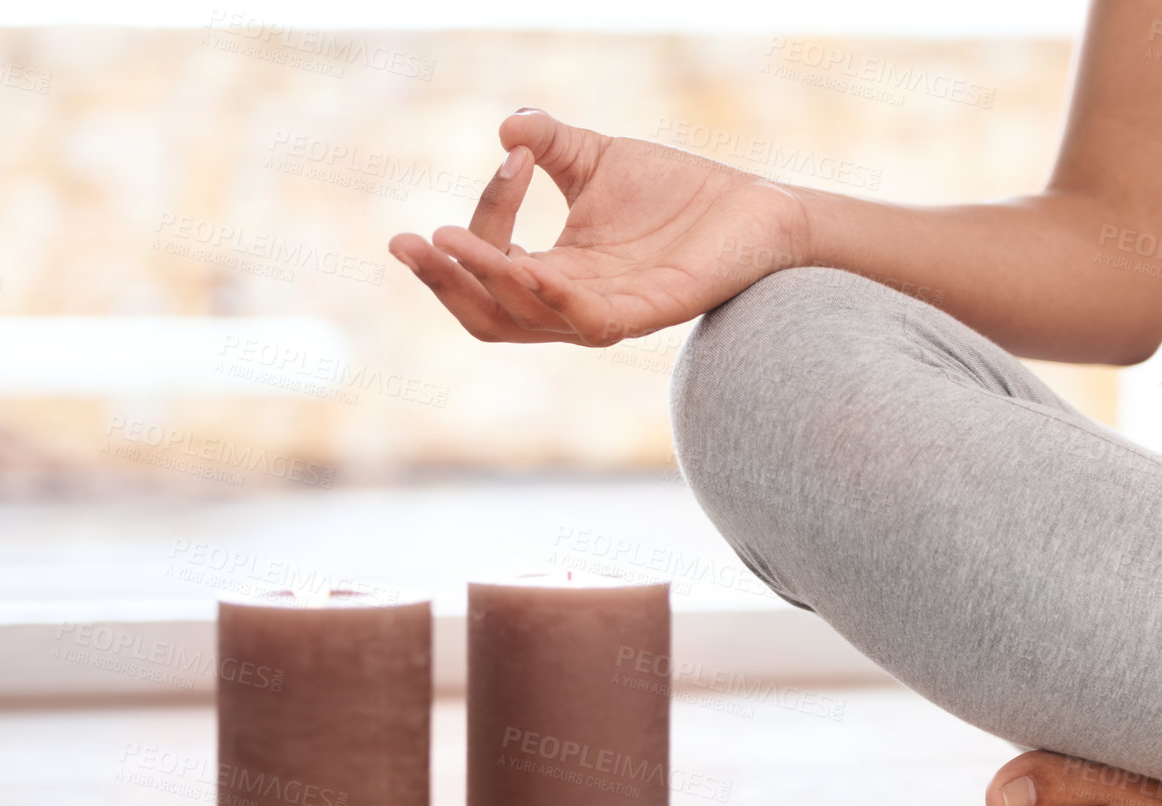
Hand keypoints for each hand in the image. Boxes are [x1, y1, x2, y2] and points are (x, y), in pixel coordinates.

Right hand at [388, 109, 811, 345]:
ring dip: (483, 282)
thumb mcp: (597, 160)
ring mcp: (608, 314)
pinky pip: (588, 321)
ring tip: (450, 243)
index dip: (484, 215)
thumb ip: (550, 146)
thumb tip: (507, 128)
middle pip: (487, 314)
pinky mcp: (649, 313)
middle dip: (441, 280)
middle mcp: (573, 304)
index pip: (491, 261)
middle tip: (406, 242)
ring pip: (525, 320)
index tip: (510, 159)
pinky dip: (550, 297)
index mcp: (555, 274)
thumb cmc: (678, 193)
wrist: (755, 209)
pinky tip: (523, 265)